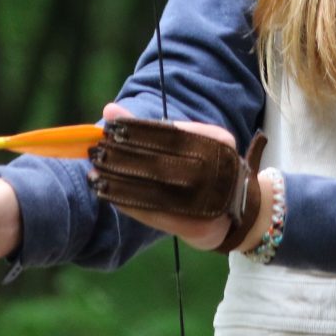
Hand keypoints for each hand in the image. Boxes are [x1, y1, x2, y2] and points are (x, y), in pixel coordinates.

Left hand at [92, 103, 270, 253]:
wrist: (241, 211)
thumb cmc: (209, 167)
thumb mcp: (193, 141)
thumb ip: (154, 128)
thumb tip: (110, 110)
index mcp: (218, 141)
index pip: (169, 133)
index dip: (136, 131)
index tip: (110, 128)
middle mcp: (217, 170)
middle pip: (159, 161)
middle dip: (123, 158)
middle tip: (96, 152)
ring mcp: (208, 200)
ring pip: (154, 189)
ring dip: (119, 183)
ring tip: (95, 175)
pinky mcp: (197, 225)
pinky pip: (155, 213)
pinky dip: (128, 204)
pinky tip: (108, 195)